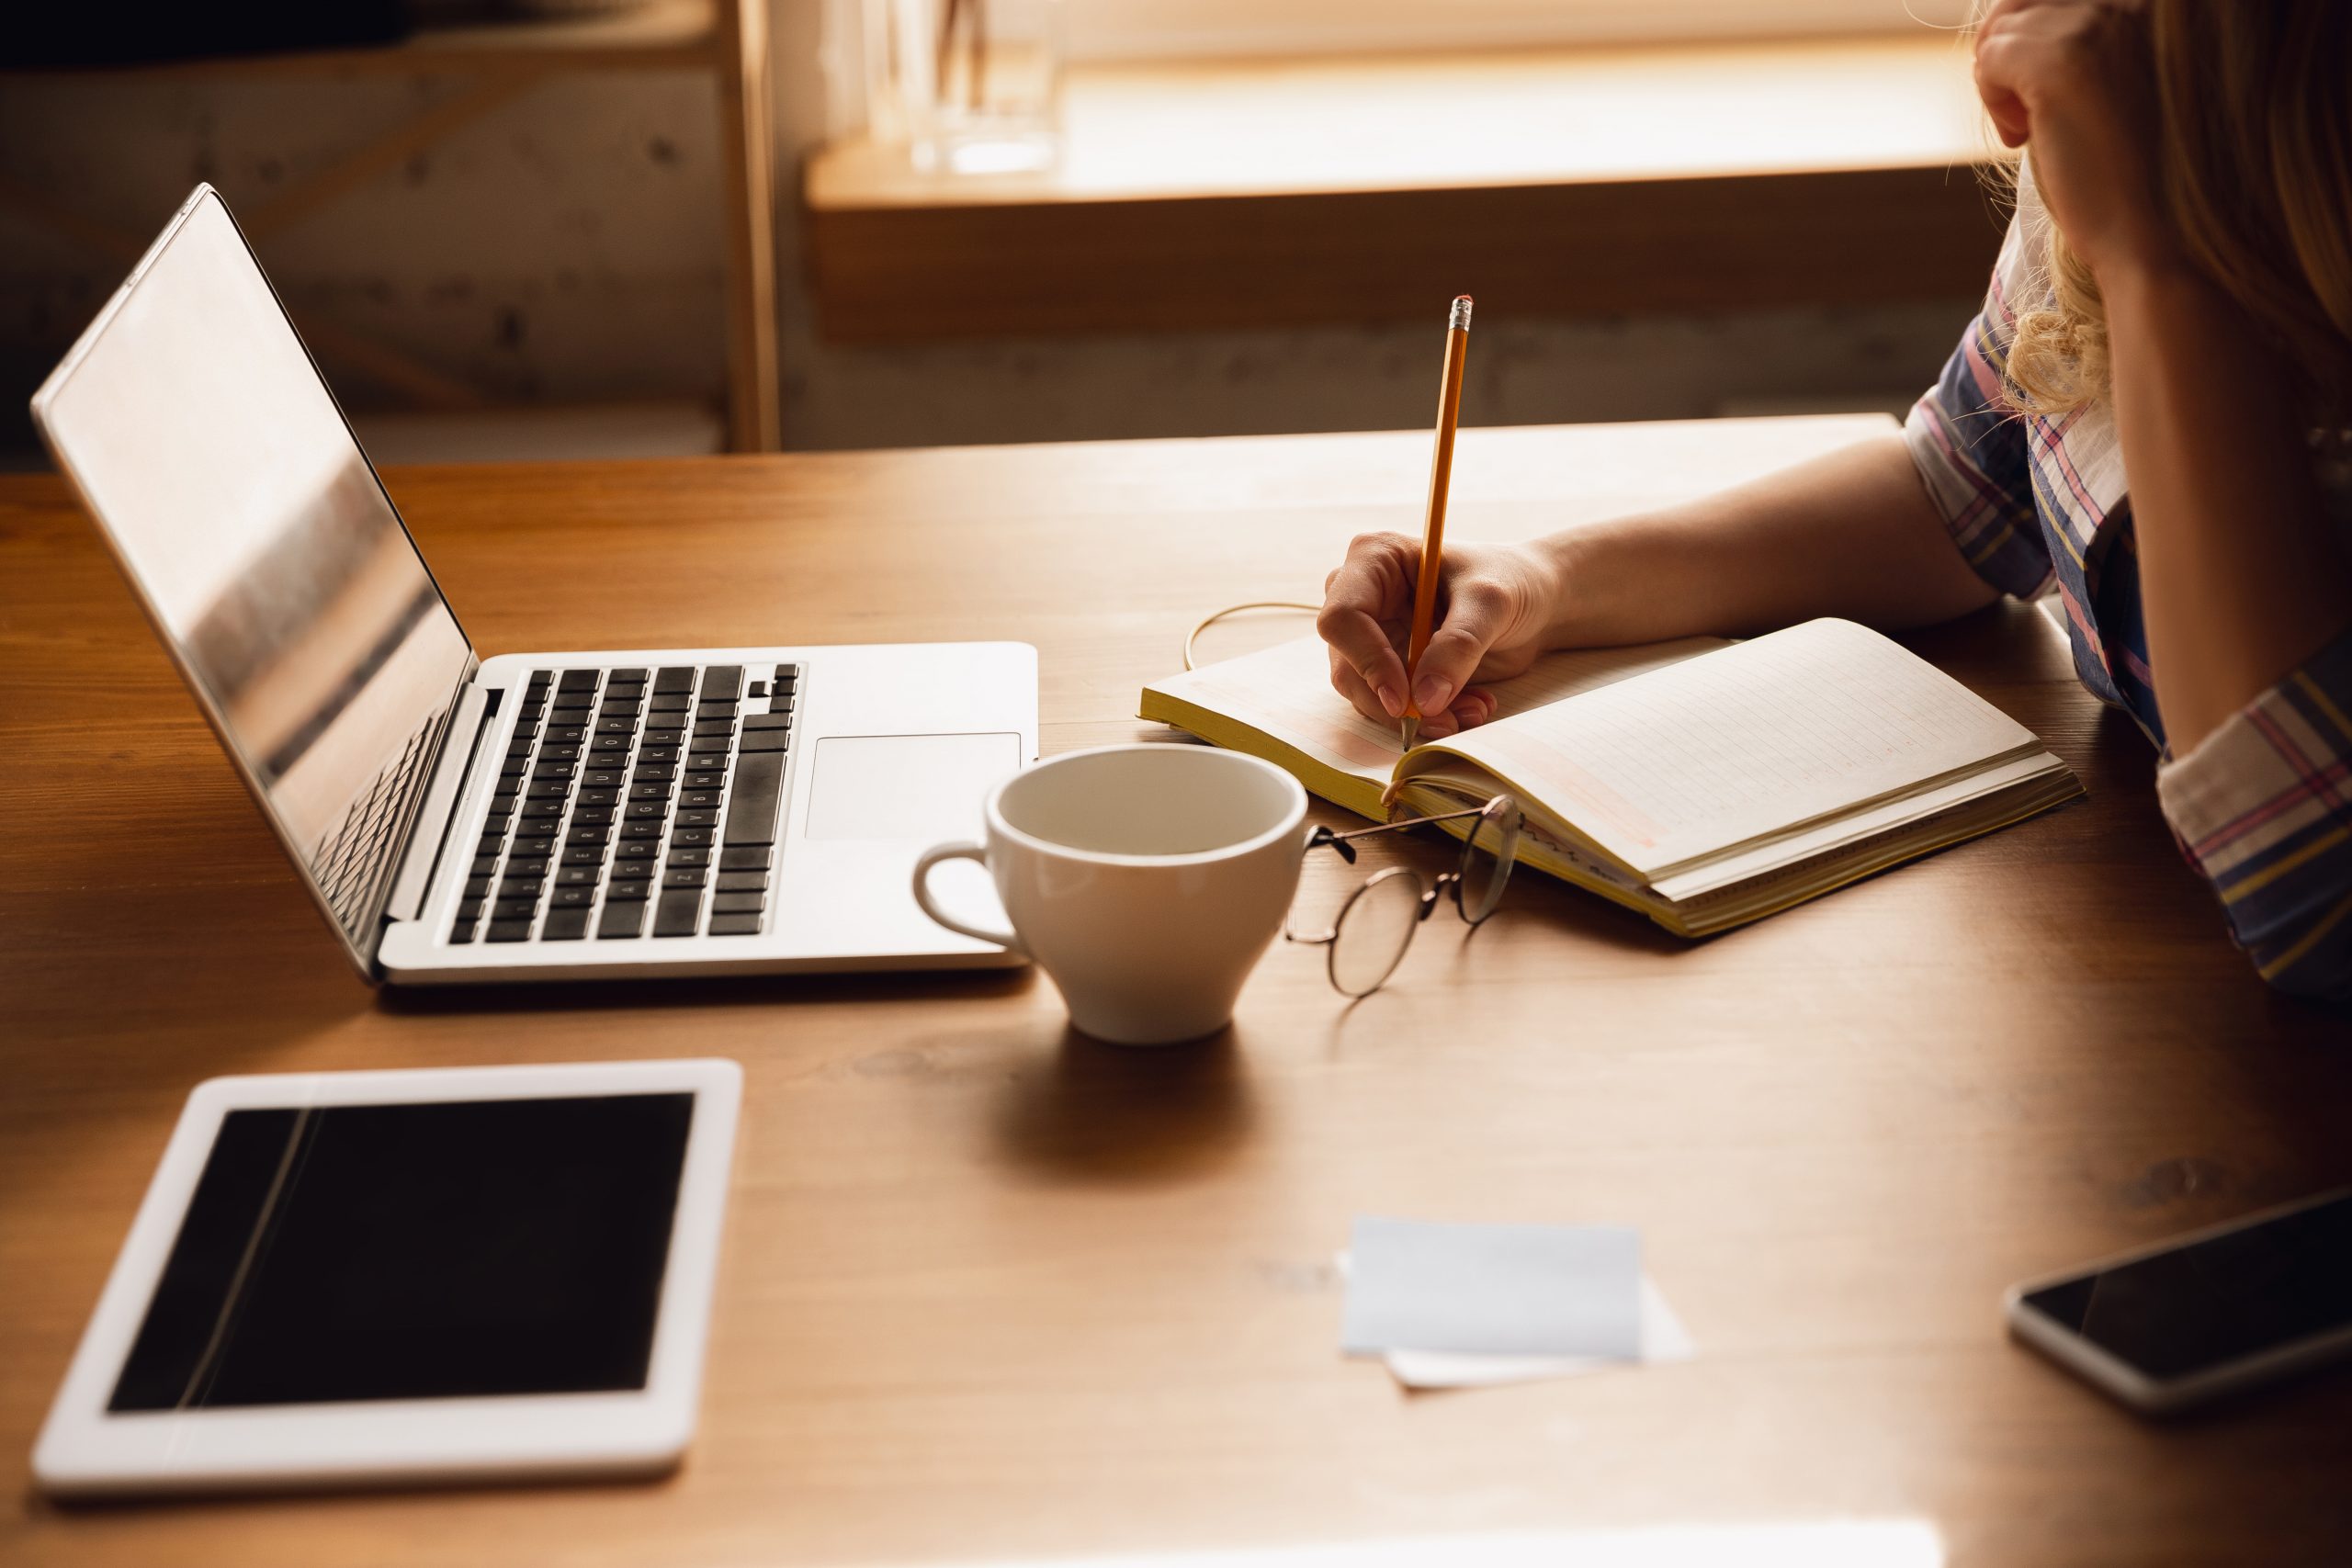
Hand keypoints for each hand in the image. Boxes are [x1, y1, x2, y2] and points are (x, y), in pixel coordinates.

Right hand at [1315, 532, 1562, 738]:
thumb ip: (1457, 646)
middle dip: (1396, 702)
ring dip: (1418, 715)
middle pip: (1347, 664)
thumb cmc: (1510, 582)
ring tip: (1473, 709)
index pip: (1342, 617)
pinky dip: (1429, 716)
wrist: (1533, 602)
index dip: (1368, 661)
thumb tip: (1423, 701)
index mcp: (1374, 559)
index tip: (1404, 700)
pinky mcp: (1388, 665)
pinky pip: (1390, 705)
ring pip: (1366, 693)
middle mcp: (1361, 596)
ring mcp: (1371, 634)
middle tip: (1448, 720)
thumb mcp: (1490, 604)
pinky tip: (1470, 706)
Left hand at [1974, 0, 2178, 282]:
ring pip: (2006, 22)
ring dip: (2002, 77)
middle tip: (2027, 112)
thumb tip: (2020, 27)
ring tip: (2032, 129)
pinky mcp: (2063, 59)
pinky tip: (2025, 137)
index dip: (2039, 36)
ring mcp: (2103, 22)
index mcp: (2161, 4)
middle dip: (2010, 50)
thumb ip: (2091, 44)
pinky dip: (1992, 99)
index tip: (2052, 93)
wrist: (2158, 234)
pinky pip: (1990, 57)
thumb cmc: (2139, 170)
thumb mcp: (2122, 84)